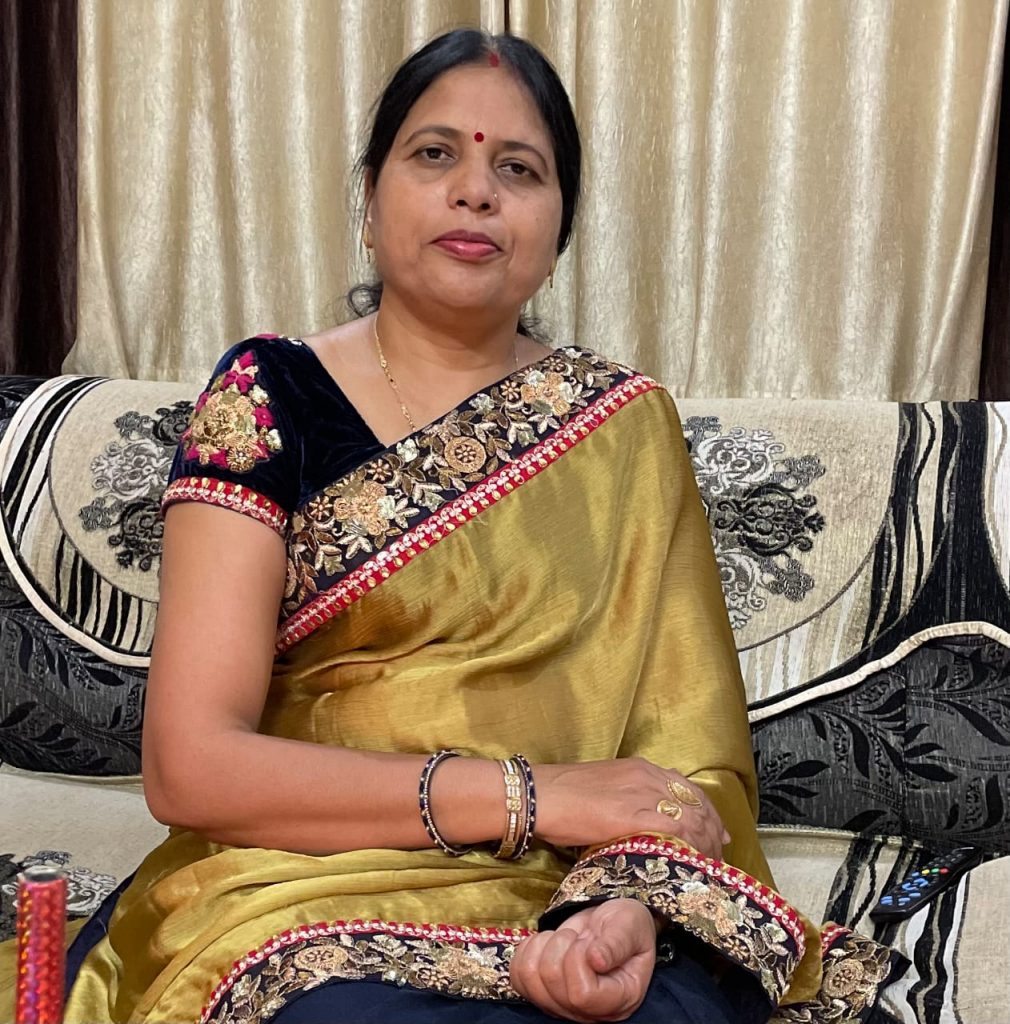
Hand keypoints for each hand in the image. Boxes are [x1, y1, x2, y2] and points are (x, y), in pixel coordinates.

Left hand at [510, 899, 656, 1021]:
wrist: (610, 925)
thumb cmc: (626, 926)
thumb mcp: (629, 926)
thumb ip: (617, 943)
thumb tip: (596, 960)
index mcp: (619, 998)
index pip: (582, 996)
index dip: (576, 961)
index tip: (588, 942)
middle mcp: (590, 1012)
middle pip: (552, 983)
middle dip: (561, 945)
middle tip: (579, 937)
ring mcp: (563, 1006)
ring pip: (531, 980)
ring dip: (544, 947)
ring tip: (564, 939)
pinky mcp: (543, 993)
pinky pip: (518, 976)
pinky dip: (527, 950)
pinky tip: (546, 942)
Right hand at [534, 758, 729, 859]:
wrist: (540, 795)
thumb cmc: (564, 794)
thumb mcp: (606, 787)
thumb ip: (630, 797)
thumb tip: (647, 820)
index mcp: (641, 768)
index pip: (689, 789)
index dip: (708, 812)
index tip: (716, 832)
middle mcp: (647, 777)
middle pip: (696, 804)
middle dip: (712, 831)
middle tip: (717, 855)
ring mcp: (641, 795)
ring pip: (691, 819)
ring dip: (704, 845)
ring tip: (707, 865)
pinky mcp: (633, 816)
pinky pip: (675, 832)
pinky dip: (689, 848)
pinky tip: (691, 863)